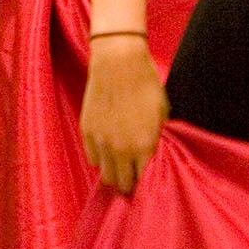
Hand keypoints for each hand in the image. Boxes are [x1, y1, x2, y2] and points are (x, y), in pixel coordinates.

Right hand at [80, 39, 167, 191]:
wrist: (119, 64)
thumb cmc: (146, 85)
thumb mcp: (162, 114)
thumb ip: (157, 138)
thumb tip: (156, 153)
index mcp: (143, 146)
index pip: (144, 180)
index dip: (147, 183)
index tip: (149, 183)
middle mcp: (120, 149)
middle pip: (122, 183)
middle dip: (129, 184)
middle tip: (133, 180)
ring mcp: (101, 141)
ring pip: (105, 175)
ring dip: (113, 174)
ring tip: (120, 170)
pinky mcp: (87, 131)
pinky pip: (92, 157)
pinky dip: (100, 159)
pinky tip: (108, 152)